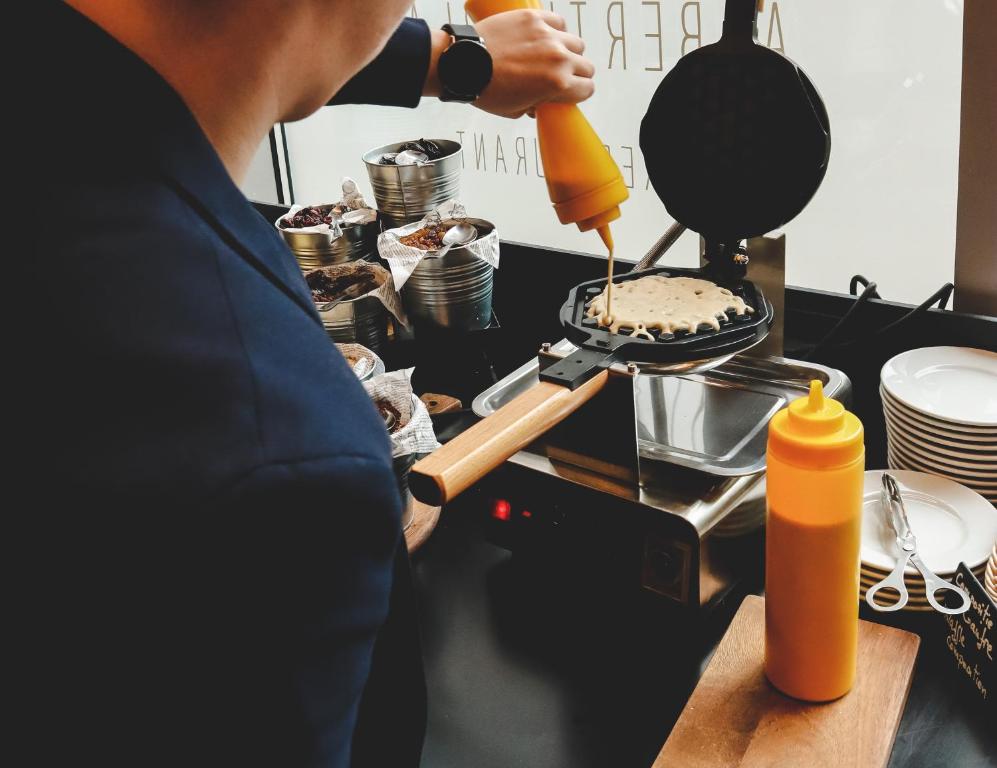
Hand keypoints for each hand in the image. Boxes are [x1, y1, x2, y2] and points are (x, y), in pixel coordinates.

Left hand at [429, 10, 594, 118]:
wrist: (465, 64)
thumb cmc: (488, 91)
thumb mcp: (516, 111)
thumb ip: (535, 107)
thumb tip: (541, 104)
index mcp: (558, 85)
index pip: (587, 89)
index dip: (579, 93)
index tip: (571, 92)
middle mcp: (559, 59)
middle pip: (586, 66)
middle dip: (577, 74)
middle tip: (562, 76)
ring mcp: (548, 36)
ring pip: (576, 43)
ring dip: (569, 51)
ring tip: (553, 55)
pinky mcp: (534, 18)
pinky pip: (558, 21)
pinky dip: (555, 29)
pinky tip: (546, 36)